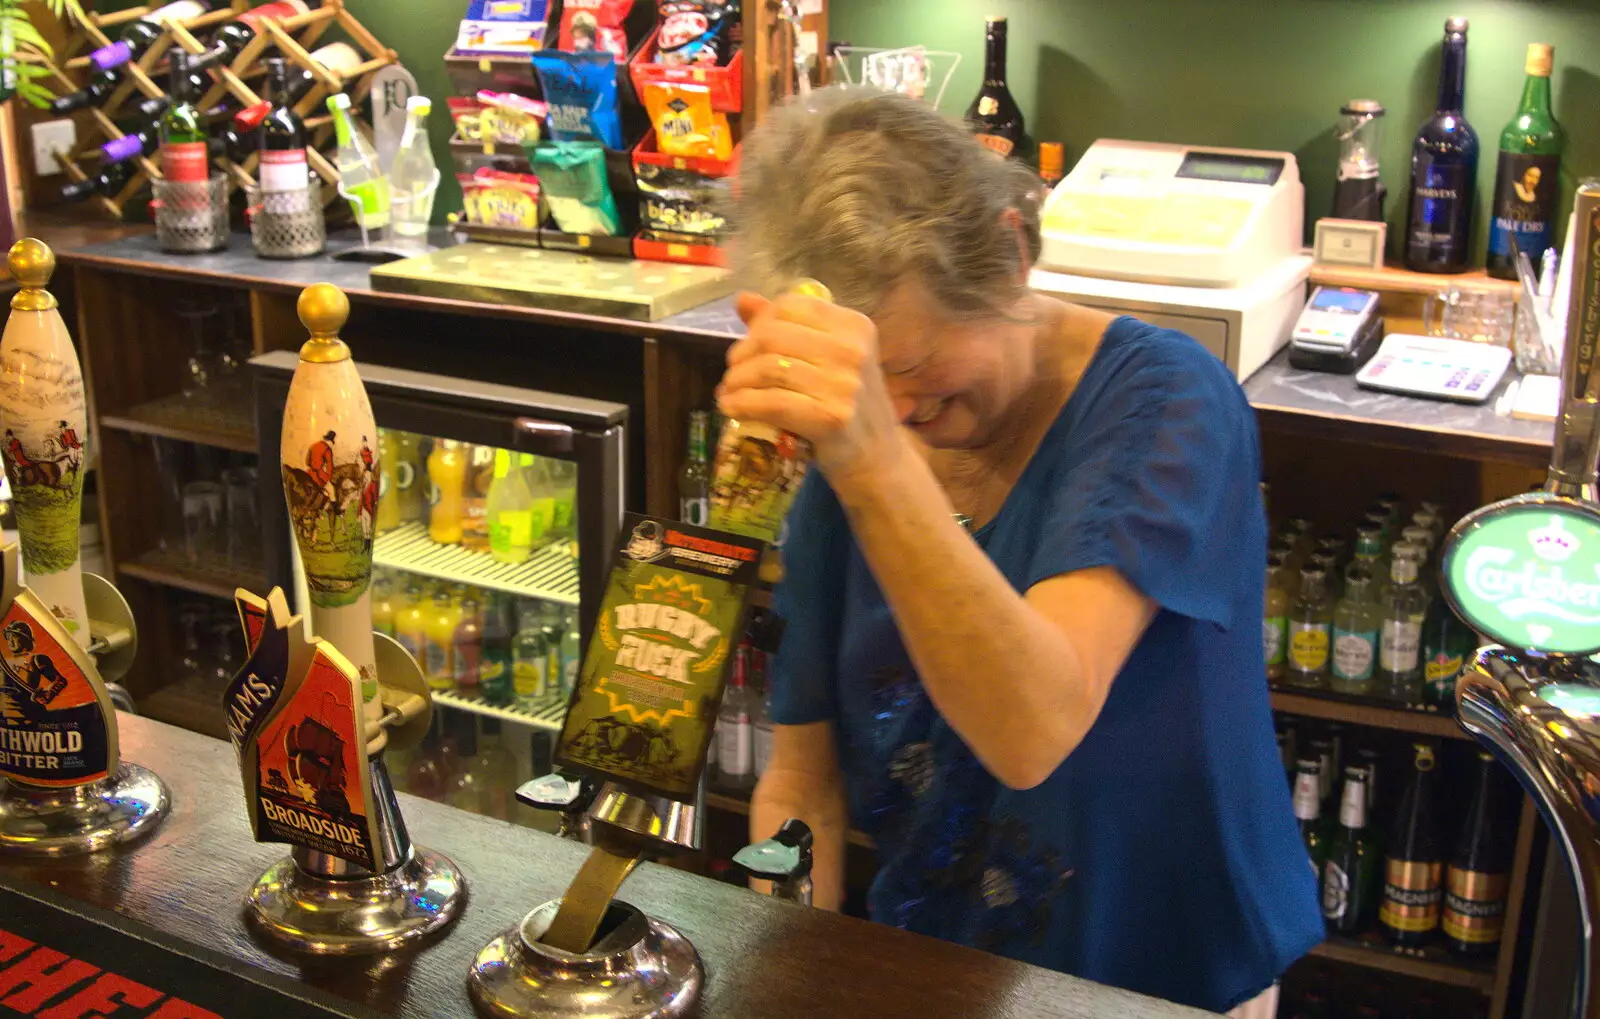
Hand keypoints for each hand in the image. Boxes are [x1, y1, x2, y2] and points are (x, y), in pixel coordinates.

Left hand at [717, 292, 902, 483]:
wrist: (877, 457)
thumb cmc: (849, 405)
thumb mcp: (828, 359)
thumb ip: (789, 327)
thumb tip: (743, 299)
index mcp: (855, 326)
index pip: (790, 306)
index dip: (759, 323)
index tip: (749, 345)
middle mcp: (853, 350)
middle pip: (773, 335)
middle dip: (741, 354)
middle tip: (732, 372)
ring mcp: (844, 385)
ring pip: (768, 368)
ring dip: (736, 381)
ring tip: (729, 391)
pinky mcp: (830, 418)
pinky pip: (771, 403)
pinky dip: (742, 404)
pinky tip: (731, 407)